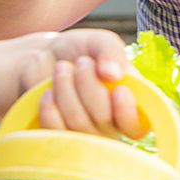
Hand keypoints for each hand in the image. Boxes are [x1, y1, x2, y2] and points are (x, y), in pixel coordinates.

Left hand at [0, 30, 147, 136]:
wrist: (43, 57)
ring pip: (78, 123)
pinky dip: (49, 107)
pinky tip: (48, 92)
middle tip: (81, 61)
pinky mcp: (59, 138)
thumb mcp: (100, 42)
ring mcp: (84, 135)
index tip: (119, 89)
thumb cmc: (79, 50)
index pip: (137, 126)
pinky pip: (55, 131)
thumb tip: (114, 75)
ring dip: (66, 89)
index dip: (127, 113)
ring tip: (62, 68)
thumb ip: (112, 52)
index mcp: (131, 103)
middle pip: (104, 118)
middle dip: (88, 84)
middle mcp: (111, 125)